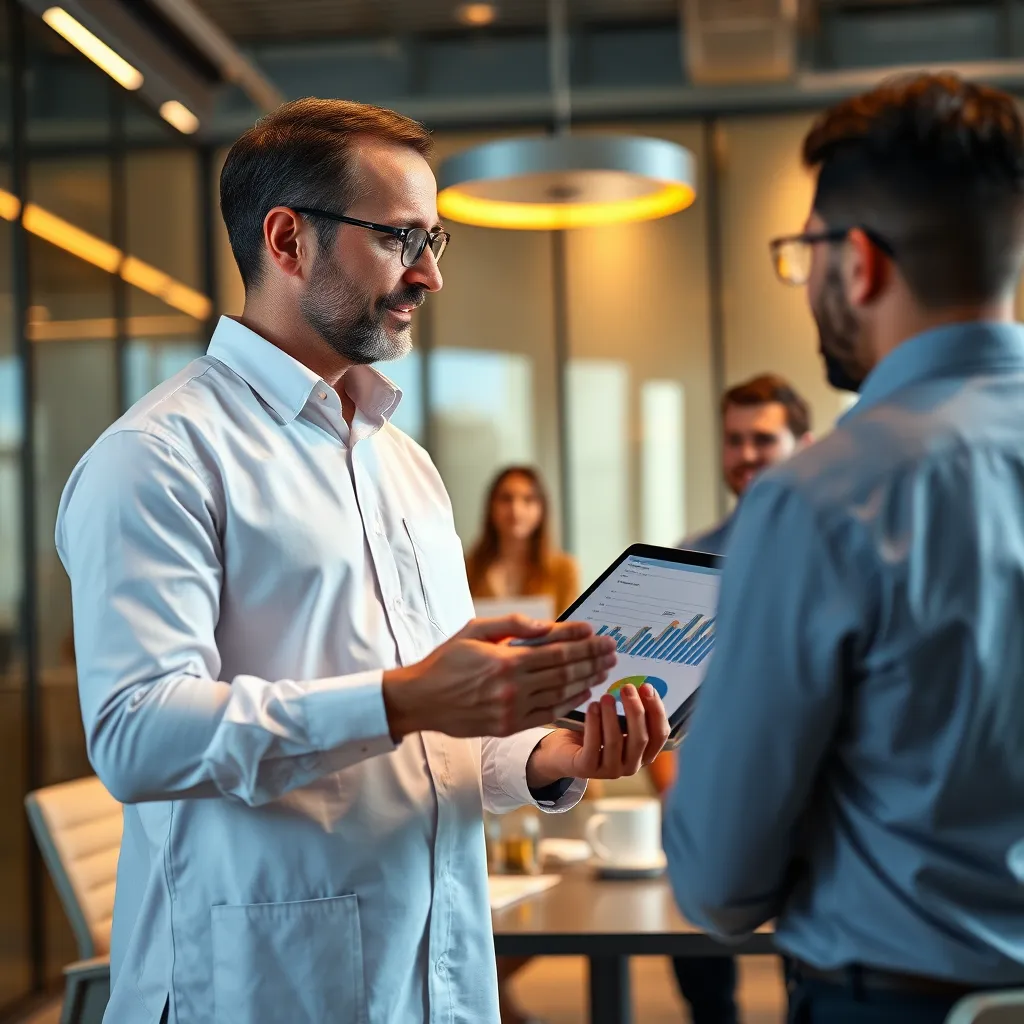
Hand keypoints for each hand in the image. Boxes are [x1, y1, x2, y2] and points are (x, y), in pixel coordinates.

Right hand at [382, 615, 617, 739]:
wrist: (420, 700)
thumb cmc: (446, 660)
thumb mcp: (474, 630)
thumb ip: (512, 625)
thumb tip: (547, 625)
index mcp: (505, 661)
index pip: (556, 650)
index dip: (583, 643)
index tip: (601, 636)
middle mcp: (512, 687)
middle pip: (565, 672)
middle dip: (592, 659)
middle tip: (612, 651)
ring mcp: (511, 710)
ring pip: (560, 693)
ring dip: (587, 680)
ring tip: (605, 669)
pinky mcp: (508, 727)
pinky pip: (548, 713)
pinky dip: (570, 702)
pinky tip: (584, 692)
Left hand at [525, 683, 669, 786]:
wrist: (562, 749)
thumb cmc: (595, 731)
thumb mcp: (618, 721)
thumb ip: (631, 712)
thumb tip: (641, 687)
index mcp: (644, 754)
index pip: (660, 734)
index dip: (657, 710)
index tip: (647, 687)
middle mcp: (631, 766)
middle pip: (641, 739)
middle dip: (636, 711)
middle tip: (627, 688)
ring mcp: (610, 771)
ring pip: (616, 742)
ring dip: (612, 716)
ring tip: (606, 697)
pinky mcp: (587, 769)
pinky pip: (593, 745)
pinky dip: (593, 723)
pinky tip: (592, 706)